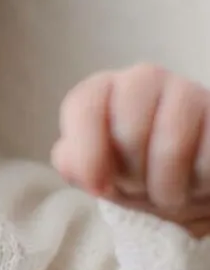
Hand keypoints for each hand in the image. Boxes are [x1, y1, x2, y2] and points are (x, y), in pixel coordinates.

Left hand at [52, 64, 209, 236]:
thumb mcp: (97, 171)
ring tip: (168, 190)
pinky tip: (197, 181)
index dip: (87, 153)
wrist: (188, 182)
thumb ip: (74, 162)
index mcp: (103, 89)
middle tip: (140, 186)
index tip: (97, 187)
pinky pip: (209, 160)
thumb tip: (72, 162)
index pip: (84, 107)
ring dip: (167, 187)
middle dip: (133, 175)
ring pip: (172, 148)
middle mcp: (144, 79)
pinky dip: (201, 184)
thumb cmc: (134, 170)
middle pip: (130, 132)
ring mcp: (188, 91)